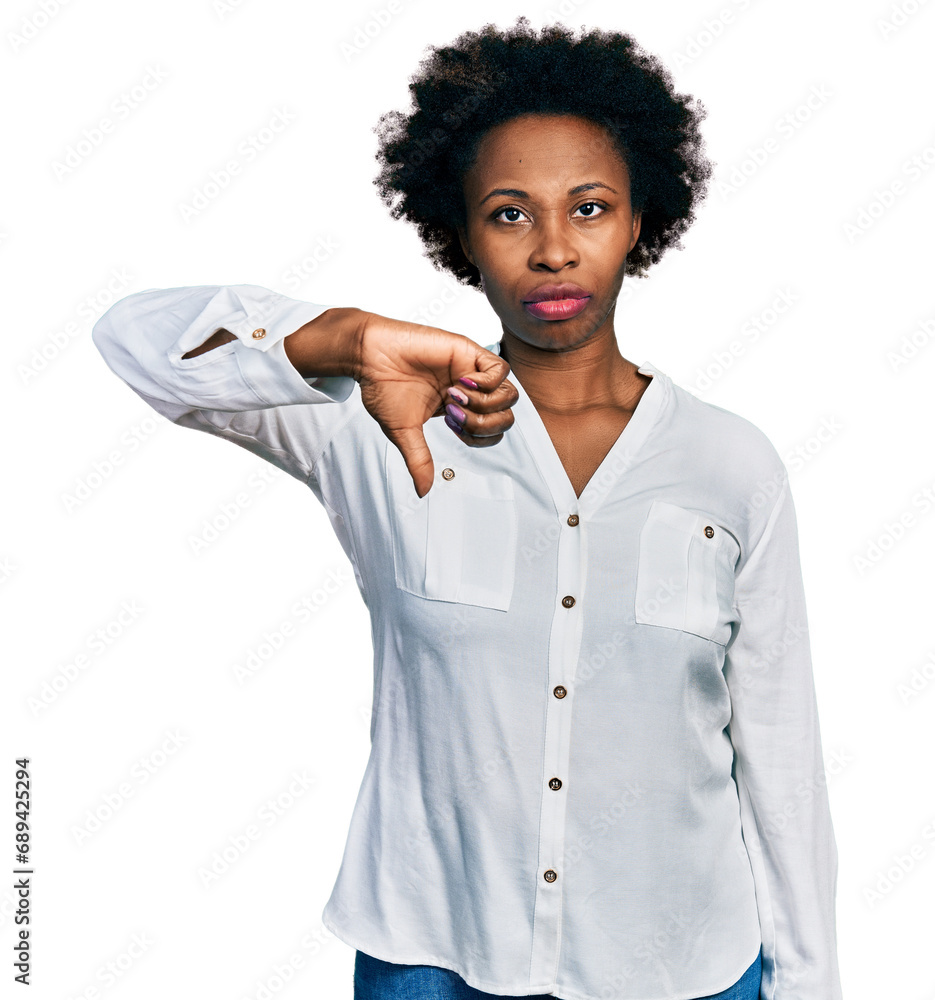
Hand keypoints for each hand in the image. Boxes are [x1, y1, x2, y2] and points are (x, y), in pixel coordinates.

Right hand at [355, 312, 517, 497]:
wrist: (370, 357)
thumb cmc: (383, 387)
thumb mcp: (404, 432)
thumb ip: (419, 460)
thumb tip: (424, 491)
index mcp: (458, 408)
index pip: (491, 431)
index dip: (477, 436)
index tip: (449, 426)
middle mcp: (470, 390)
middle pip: (506, 416)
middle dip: (483, 424)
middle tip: (454, 414)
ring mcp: (472, 370)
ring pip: (509, 395)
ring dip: (484, 403)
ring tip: (455, 396)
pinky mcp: (469, 351)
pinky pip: (500, 370)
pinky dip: (486, 383)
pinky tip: (462, 382)